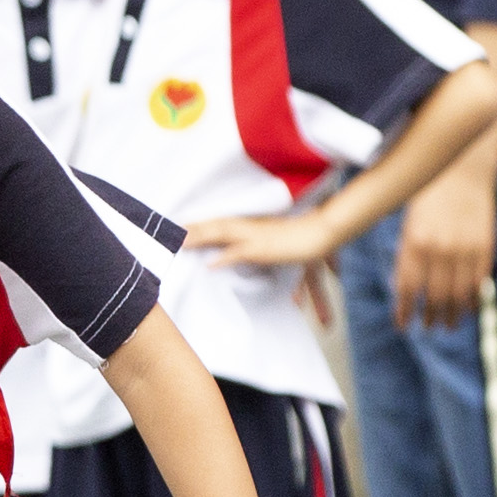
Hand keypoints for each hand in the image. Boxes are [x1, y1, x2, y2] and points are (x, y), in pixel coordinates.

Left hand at [183, 211, 340, 272]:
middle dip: (195, 229)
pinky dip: (224, 258)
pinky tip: (210, 265)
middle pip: (217, 225)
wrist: (324, 231)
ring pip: (222, 234)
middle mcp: (253, 227)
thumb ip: (269, 254)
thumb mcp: (284, 246)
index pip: (224, 223)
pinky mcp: (266, 248)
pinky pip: (239, 253)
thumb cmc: (308, 237)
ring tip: (180, 243)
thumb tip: (267, 274)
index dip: (204, 225)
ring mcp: (258, 236)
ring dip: (201, 237)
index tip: (185, 227)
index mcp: (255, 225)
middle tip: (172, 231)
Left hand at [389, 168, 494, 328]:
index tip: (404, 325)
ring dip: (452, 314)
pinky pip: (478, 283)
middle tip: (429, 326)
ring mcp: (464, 250)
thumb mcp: (409, 224)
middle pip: (434, 296)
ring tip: (447, 325)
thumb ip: (408, 256)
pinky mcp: (485, 247)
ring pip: (457, 295)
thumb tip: (406, 292)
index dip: (405, 311)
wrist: (462, 171)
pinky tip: (467, 308)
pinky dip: (472, 299)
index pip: (407, 289)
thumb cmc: (429, 196)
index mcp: (414, 243)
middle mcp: (439, 250)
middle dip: (430, 316)